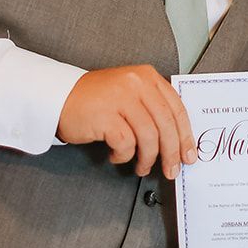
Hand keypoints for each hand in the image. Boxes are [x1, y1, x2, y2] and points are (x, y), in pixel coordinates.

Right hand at [57, 66, 196, 178]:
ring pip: (149, 136)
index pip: (177, 108)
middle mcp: (136, 83)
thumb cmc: (96, 100)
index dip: (185, 135)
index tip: (189, 155)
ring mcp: (120, 98)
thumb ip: (153, 108)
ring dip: (148, 158)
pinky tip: (117, 156)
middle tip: (172, 170)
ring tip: (142, 167)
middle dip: (172, 152)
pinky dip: (124, 155)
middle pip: (166, 124)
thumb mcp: (130, 93)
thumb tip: (178, 141)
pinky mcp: (105, 115)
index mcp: (147, 76)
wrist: (58, 96)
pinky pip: (126, 143)